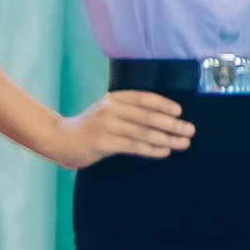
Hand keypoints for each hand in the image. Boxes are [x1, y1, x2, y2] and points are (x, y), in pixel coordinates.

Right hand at [46, 90, 190, 168]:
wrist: (60, 140)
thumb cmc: (90, 128)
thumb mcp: (107, 112)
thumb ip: (129, 112)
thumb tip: (165, 119)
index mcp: (113, 98)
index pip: (144, 98)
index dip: (163, 104)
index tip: (179, 112)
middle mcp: (109, 109)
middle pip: (147, 117)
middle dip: (172, 124)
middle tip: (190, 130)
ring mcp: (105, 126)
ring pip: (143, 133)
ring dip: (166, 139)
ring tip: (183, 143)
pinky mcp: (102, 143)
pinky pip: (133, 146)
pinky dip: (151, 149)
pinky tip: (164, 151)